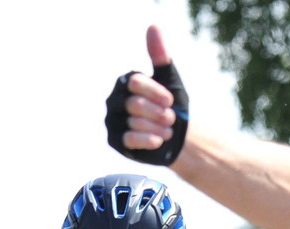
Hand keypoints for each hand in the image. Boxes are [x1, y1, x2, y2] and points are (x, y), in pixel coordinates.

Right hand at [107, 25, 189, 163]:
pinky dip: (149, 140)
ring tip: (167, 130)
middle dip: (159, 113)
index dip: (156, 92)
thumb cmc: (171, 106)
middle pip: (135, 104)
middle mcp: (114, 100)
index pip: (136, 83)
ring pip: (135, 122)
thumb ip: (160, 56)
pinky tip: (159, 140)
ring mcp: (113, 120)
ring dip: (158, 127)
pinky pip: (130, 139)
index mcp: (125, 83)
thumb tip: (153, 27)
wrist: (176, 136)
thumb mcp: (169, 79)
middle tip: (170, 118)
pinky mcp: (115, 141)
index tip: (170, 101)